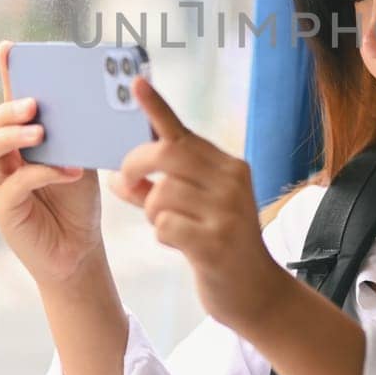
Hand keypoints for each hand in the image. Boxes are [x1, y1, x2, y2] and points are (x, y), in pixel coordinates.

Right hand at [0, 40, 103, 288]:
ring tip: (42, 133)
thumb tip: (87, 99)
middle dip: (9, 109)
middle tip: (34, 104)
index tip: (9, 47)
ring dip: (13, 136)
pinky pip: (12, 185)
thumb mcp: (80, 159)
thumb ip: (75, 134)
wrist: (80, 250)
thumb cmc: (78, 203)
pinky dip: (40, 174)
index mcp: (20, 142)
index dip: (7, 74)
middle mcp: (3, 160)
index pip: (10, 103)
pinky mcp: (4, 210)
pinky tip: (66, 172)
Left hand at [108, 78, 289, 334]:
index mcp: (229, 167)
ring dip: (151, 212)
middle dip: (135, 166)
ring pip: (161, 193)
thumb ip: (160, 190)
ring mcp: (226, 211)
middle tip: (128, 183)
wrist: (255, 292)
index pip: (183, 132)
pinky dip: (161, 235)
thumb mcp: (195, 210)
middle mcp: (231, 181)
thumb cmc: (220, 246)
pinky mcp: (215, 241)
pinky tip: (179, 244)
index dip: (156, 107)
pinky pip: (164, 225)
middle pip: (166, 155)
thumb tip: (120, 178)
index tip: (135, 82)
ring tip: (169, 226)